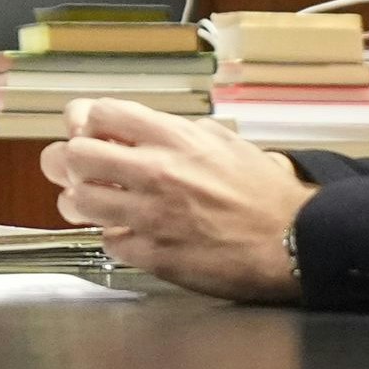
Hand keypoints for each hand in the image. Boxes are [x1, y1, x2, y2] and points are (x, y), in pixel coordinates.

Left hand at [38, 98, 314, 301]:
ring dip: (83, 202)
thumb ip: (174, 131)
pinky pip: (110, 243)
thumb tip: (134, 129)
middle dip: (73, 161)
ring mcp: (151, 216)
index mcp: (172, 138)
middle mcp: (155, 172)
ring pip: (79, 201)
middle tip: (86, 170)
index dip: (87, 122)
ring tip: (98, 204)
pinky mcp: (155, 255)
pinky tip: (130, 235)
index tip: (91, 132)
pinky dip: (116, 239)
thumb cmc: (264, 192)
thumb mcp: (221, 140)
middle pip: (75, 155)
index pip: (99, 113)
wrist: (294, 241)